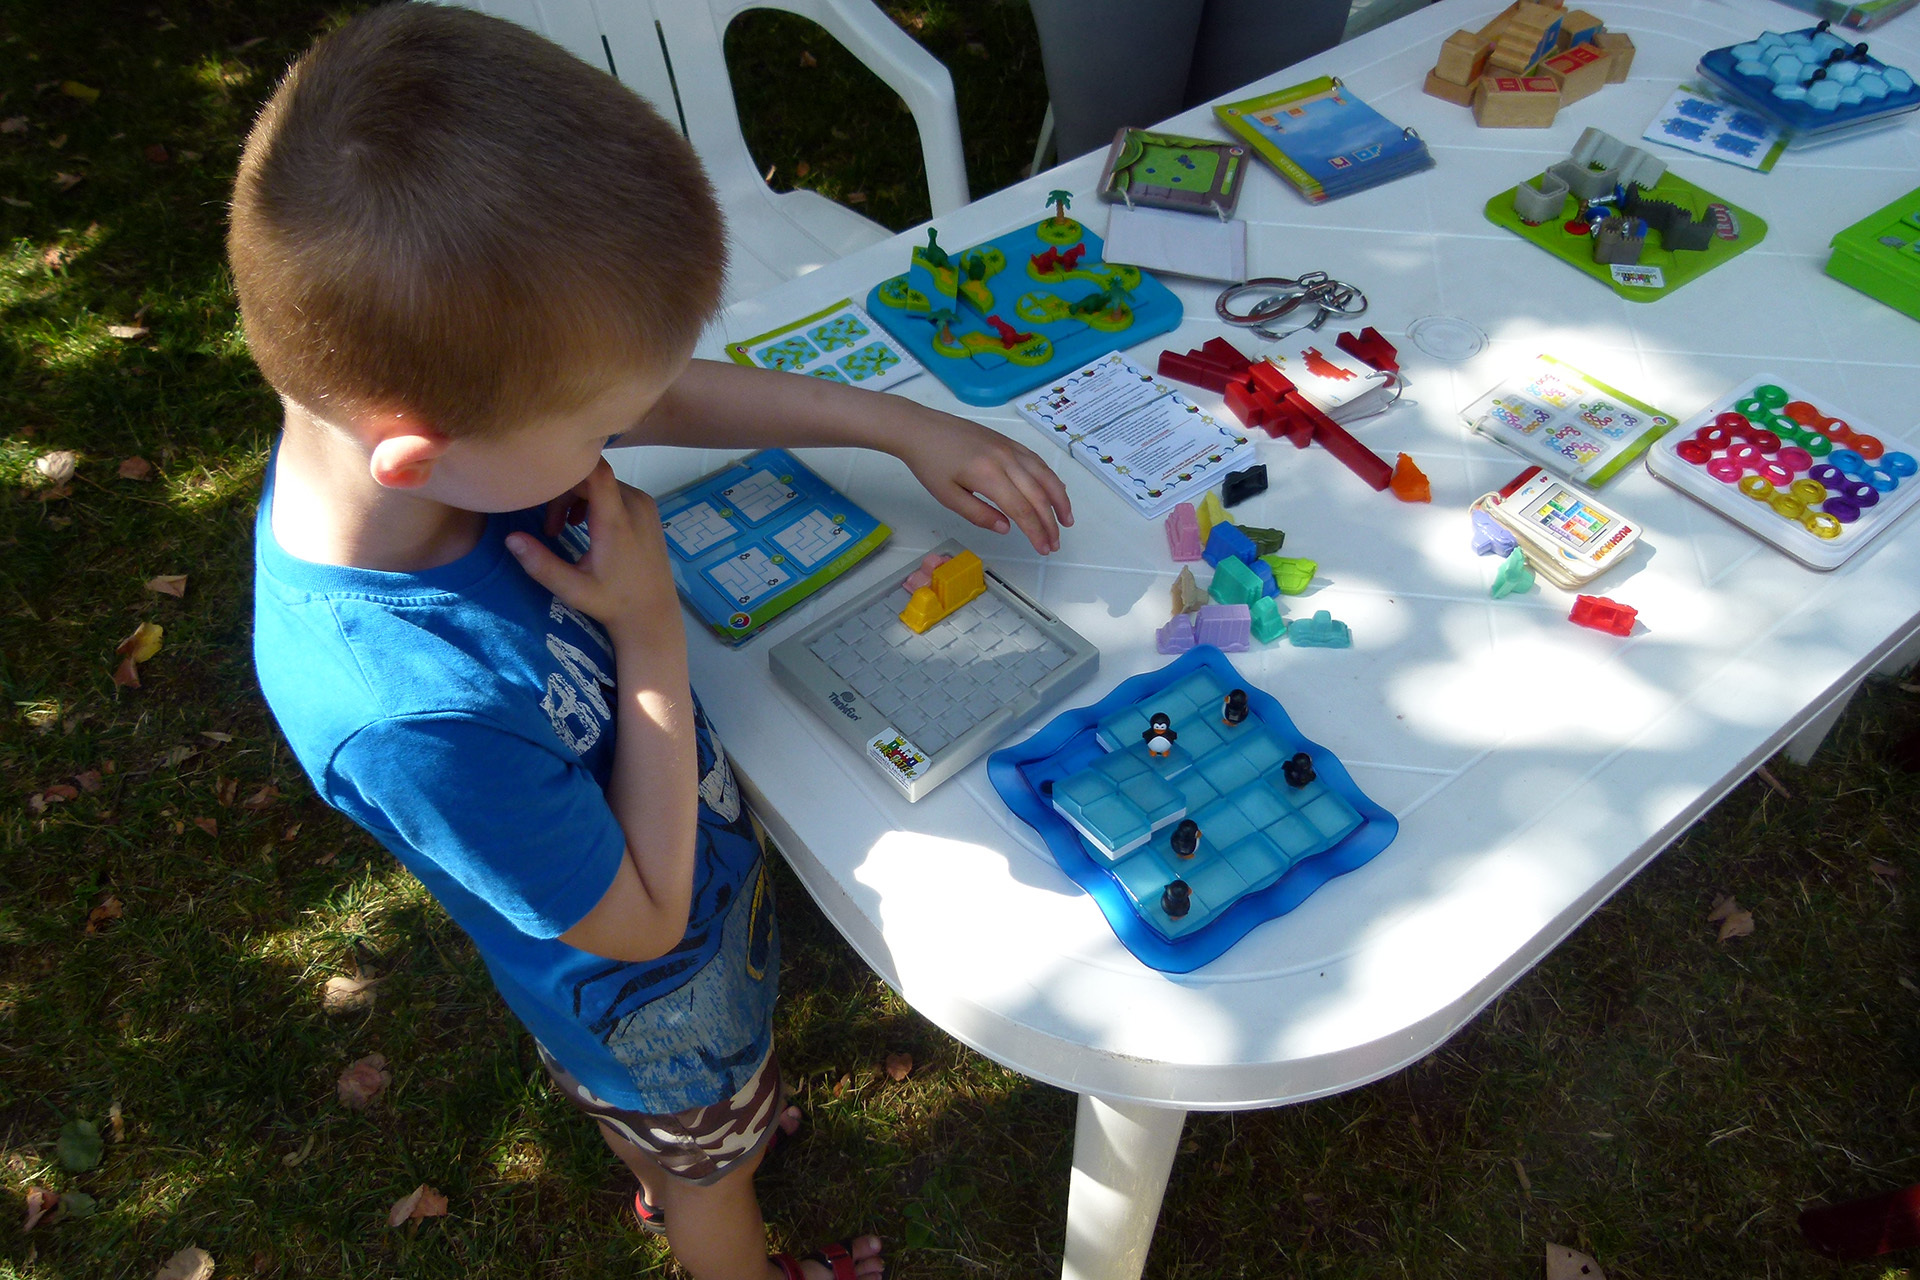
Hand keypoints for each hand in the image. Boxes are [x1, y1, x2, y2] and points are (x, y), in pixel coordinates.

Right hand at [505, 460, 674, 645]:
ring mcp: (644, 504)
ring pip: (601, 481)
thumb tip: (511, 539)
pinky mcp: (647, 508)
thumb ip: (541, 564)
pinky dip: (593, 500)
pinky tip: (583, 525)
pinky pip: (614, 489)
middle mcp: (635, 504)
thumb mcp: (572, 589)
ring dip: (576, 498)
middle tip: (550, 528)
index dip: (568, 469)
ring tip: (563, 529)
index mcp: (616, 521)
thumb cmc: (612, 602)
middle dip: (564, 493)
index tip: (544, 489)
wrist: (653, 613)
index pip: (595, 470)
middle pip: (591, 475)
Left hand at [893, 414, 1072, 553]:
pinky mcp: (1008, 442)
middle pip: (1038, 494)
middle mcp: (1006, 460)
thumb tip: (1007, 528)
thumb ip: (978, 514)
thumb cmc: (929, 463)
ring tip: (1066, 520)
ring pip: (1044, 475)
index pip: (1022, 510)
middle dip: (1050, 522)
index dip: (1036, 532)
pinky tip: (1054, 490)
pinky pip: (1036, 461)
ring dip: (1059, 499)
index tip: (1043, 549)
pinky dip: (1050, 478)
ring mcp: (1009, 448)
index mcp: (988, 475)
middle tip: (1055, 544)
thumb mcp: (947, 496)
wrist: (920, 428)